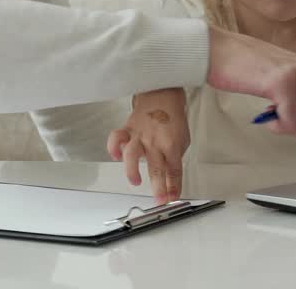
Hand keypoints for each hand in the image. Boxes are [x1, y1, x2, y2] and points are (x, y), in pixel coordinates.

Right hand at [107, 88, 189, 203]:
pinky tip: (115, 157)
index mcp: (171, 144)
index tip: (172, 199)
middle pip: (157, 168)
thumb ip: (175, 158)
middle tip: (159, 201)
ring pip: (132, 154)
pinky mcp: (128, 129)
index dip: (174, 187)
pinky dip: (113, 148)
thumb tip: (170, 178)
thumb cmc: (172, 118)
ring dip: (132, 170)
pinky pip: (116, 138)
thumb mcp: (183, 139)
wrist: (162, 95)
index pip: (175, 171)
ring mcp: (140, 136)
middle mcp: (155, 142)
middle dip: (158, 187)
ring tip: (135, 181)